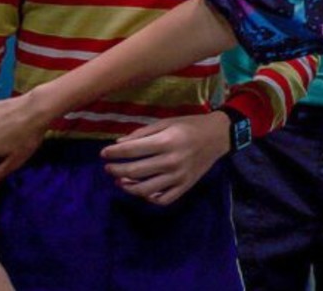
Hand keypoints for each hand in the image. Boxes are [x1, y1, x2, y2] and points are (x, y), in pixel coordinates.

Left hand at [100, 113, 230, 205]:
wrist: (218, 136)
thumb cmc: (190, 125)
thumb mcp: (166, 122)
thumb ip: (142, 133)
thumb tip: (118, 144)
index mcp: (167, 141)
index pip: (132, 150)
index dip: (113, 153)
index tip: (103, 153)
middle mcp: (172, 161)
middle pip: (135, 171)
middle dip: (116, 170)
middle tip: (108, 168)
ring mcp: (179, 176)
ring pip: (145, 190)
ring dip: (128, 187)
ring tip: (120, 181)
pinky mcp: (185, 186)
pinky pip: (163, 199)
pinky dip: (149, 198)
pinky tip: (142, 191)